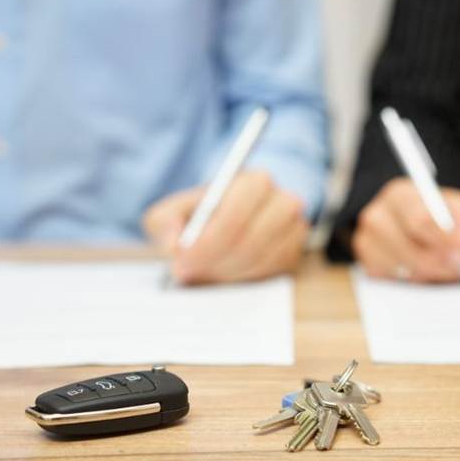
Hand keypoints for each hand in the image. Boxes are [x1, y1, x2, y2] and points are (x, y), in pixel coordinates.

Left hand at [143, 171, 308, 283]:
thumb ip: (165, 223)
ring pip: (261, 260)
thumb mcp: (173, 211)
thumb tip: (174, 244)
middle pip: (252, 240)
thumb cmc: (199, 216)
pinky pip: (271, 273)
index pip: (237, 212)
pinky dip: (243, 278)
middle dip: (215, 260)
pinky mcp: (294, 255)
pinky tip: (224, 274)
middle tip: (187, 272)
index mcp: (255, 182)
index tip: (184, 257)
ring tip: (201, 273)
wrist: (225, 221)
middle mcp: (283, 202)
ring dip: (227, 271)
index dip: (208, 240)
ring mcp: (294, 230)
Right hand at [351, 178, 459, 282]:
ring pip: (404, 269)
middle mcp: (376, 216)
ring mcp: (368, 243)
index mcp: (399, 195)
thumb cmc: (441, 218)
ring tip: (450, 270)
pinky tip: (429, 274)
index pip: (419, 219)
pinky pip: (396, 282)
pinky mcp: (369, 266)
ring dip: (432, 274)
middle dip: (440, 261)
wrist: (417, 228)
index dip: (445, 238)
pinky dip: (418, 282)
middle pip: (408, 248)